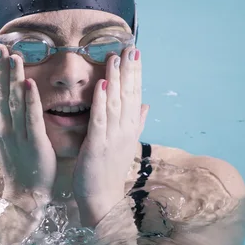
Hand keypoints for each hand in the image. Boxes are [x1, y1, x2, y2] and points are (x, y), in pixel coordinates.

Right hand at [0, 45, 55, 208]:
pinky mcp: (35, 141)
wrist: (26, 192)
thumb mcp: (0, 136)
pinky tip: (29, 83)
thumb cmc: (17, 162)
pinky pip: (32, 118)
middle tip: (1, 46)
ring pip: (15, 101)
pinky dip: (30, 100)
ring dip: (13, 78)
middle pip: (1, 92)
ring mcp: (18, 134)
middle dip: (1, 68)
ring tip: (14, 57)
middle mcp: (4, 126)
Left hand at [72, 47, 148, 222]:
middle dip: (129, 70)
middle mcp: (125, 128)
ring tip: (115, 58)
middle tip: (129, 47)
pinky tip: (102, 84)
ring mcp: (113, 135)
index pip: (135, 94)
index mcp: (131, 127)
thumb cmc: (111, 169)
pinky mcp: (98, 143)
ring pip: (116, 102)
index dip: (136, 73)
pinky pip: (100, 118)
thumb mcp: (127, 142)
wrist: (103, 196)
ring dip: (116, 79)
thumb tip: (146, 105)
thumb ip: (137, 122)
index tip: (136, 53)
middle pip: (129, 93)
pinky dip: (101, 100)